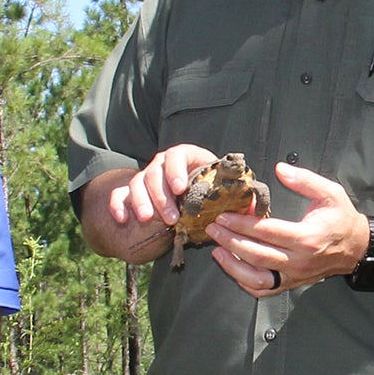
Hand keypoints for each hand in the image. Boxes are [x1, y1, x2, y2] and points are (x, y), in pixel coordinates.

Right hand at [107, 143, 233, 251]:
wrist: (185, 195)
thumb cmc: (210, 192)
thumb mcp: (224, 191)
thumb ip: (238, 196)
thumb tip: (256, 206)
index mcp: (186, 157)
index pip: (177, 155)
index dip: (176, 170)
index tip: (180, 188)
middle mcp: (163, 164)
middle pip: (155, 172)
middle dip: (160, 196)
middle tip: (170, 217)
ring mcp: (145, 177)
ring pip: (137, 183)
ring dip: (140, 201)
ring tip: (146, 219)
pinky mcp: (131, 192)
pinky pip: (118, 195)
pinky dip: (117, 205)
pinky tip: (123, 219)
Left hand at [208, 162, 368, 295]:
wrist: (357, 247)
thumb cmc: (342, 219)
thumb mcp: (330, 193)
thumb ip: (304, 180)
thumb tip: (280, 169)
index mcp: (307, 238)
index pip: (267, 232)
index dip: (242, 224)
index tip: (223, 216)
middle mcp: (299, 260)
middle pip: (257, 256)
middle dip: (230, 241)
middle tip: (213, 229)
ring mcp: (295, 275)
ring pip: (257, 278)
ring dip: (233, 266)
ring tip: (217, 250)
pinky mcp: (292, 283)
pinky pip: (264, 289)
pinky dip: (245, 282)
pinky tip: (232, 267)